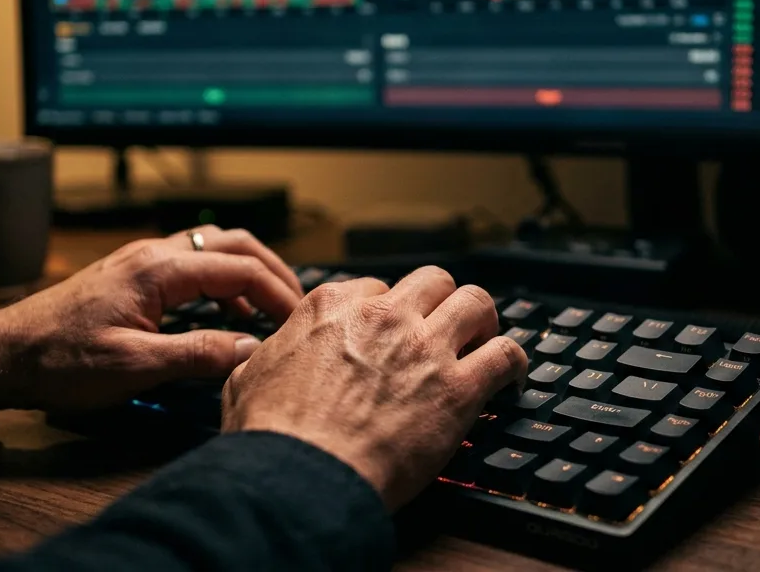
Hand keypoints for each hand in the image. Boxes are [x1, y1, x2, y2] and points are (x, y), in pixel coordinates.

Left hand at [0, 226, 303, 411]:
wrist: (2, 354)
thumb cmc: (59, 360)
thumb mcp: (133, 367)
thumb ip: (198, 354)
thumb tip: (251, 350)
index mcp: (159, 270)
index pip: (241, 267)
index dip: (279, 293)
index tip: (298, 322)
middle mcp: (154, 254)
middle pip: (234, 243)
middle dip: (273, 271)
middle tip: (296, 306)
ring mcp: (142, 260)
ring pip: (214, 248)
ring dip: (248, 272)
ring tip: (270, 309)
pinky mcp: (133, 275)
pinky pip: (193, 263)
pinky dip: (223, 280)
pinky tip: (227, 314)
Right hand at [221, 266, 528, 508]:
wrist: (301, 478)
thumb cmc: (272, 437)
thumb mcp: (246, 379)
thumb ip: (265, 356)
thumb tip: (261, 355)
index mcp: (333, 308)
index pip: (375, 288)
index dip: (387, 311)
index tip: (391, 332)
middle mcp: (384, 317)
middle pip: (432, 281)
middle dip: (439, 301)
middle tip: (441, 327)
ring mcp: (425, 348)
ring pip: (475, 301)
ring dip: (482, 319)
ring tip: (482, 339)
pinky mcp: (459, 387)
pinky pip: (506, 353)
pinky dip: (513, 362)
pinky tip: (510, 377)